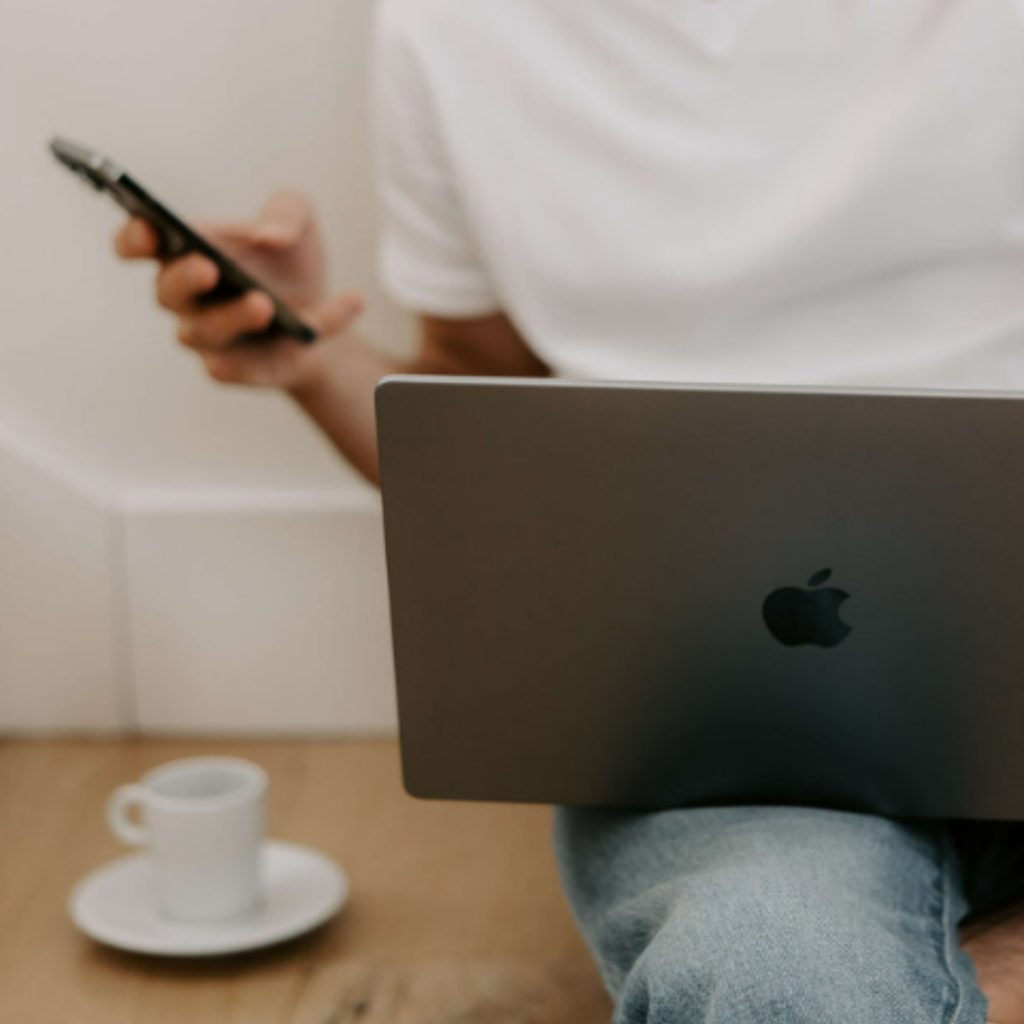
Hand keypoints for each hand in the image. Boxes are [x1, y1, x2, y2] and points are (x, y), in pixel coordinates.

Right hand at [114, 189, 362, 391]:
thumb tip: (272, 235)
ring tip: (264, 304)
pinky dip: (296, 337)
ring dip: (234, 317)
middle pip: (167, 292)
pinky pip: (252, 366)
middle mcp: (185, 299)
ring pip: (205, 333)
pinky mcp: (237, 370)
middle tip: (209, 267)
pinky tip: (330, 316)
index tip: (149, 228)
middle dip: (185, 278)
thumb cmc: (292, 262)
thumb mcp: (299, 219)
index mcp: (183, 250)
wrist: (326, 315)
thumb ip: (288, 211)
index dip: (134, 237)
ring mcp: (208, 339)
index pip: (136, 243)